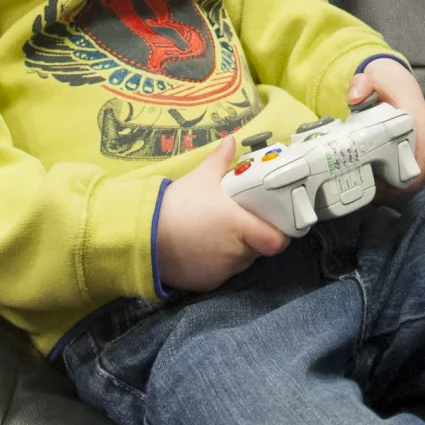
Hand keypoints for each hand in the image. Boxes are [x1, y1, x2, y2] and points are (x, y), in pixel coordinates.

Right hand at [155, 139, 286, 293]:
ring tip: (222, 233)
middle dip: (256, 236)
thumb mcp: (200, 178)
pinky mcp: (208, 284)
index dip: (280, 232)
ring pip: (242, 261)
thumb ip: (220, 160)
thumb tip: (231, 141)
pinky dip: (220, 263)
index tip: (275, 221)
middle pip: (260, 249)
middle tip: (245, 221)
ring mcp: (222, 271)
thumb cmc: (176, 206)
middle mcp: (235, 252)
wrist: (143, 236)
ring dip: (239, 249)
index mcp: (239, 225)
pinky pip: (224, 273)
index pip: (277, 240)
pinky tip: (206, 248)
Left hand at [347, 58, 424, 187]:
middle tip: (374, 191)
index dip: (407, 176)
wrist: (396, 78)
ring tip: (374, 189)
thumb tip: (354, 98)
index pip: (421, 156)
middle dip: (399, 185)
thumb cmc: (385, 81)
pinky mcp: (419, 145)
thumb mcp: (370, 78)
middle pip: (420, 169)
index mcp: (419, 120)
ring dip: (399, 183)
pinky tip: (380, 180)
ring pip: (417, 170)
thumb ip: (361, 85)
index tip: (386, 187)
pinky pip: (413, 166)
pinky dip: (399, 176)